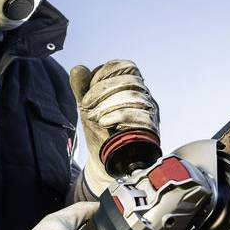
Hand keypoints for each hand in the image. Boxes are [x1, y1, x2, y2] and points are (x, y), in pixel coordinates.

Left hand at [70, 59, 159, 194]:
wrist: (104, 163)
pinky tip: (104, 123)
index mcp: (131, 87)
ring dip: (109, 105)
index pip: (126, 67)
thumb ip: (82, 88)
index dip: (105, 74)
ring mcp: (151, 114)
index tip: (88, 92)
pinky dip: (119, 117)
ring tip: (93, 117)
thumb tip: (77, 68)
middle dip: (103, 91)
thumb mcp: (86, 108)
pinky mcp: (152, 131)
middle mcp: (145, 97)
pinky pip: (142, 117)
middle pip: (131, 81)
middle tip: (86, 106)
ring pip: (136, 97)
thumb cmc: (98, 132)